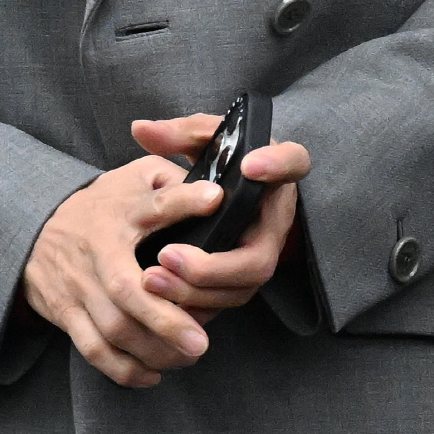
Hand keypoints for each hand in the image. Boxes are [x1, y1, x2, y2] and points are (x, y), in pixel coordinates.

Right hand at [23, 155, 224, 388]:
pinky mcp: (65, 312)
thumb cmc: (102, 204)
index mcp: (121, 209)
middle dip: (164, 320)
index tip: (215, 201)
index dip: (183, 202)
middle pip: (126, 289)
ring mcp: (78, 285)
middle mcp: (98, 249)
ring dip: (152, 350)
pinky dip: (124, 369)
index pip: (153, 203)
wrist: (31, 223)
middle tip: (200, 341)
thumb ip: (170, 180)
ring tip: (188, 356)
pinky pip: (93, 349)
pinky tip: (153, 373)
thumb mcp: (132, 177)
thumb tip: (216, 193)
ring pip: (113, 328)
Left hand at [129, 112, 308, 318]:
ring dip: (196, 289)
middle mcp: (276, 220)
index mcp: (274, 174)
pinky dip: (193, 305)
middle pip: (260, 257)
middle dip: (212, 264)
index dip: (277, 166)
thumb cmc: (222, 163)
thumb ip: (177, 134)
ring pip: (242, 288)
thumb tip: (140, 129)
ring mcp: (263, 254)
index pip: (293, 162)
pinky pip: (226, 302)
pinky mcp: (244, 279)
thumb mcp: (205, 142)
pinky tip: (160, 300)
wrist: (231, 197)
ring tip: (152, 280)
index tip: (248, 165)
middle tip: (167, 254)